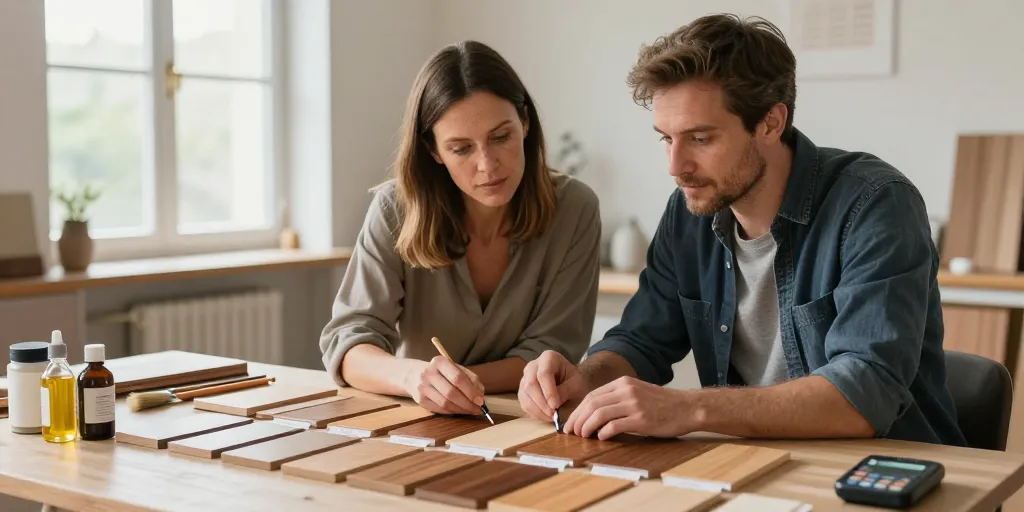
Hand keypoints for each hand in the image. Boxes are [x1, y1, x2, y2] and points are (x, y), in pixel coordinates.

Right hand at [404, 356, 484, 414]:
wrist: (413, 374)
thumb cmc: (440, 371)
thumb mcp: (454, 368)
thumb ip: (469, 378)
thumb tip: (480, 393)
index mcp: (439, 362)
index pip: (458, 378)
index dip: (471, 391)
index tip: (481, 400)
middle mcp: (428, 374)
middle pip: (451, 393)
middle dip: (468, 403)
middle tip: (479, 409)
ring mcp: (422, 387)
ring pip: (445, 403)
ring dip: (461, 409)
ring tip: (472, 411)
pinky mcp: (420, 399)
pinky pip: (440, 409)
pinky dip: (453, 411)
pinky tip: (461, 411)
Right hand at [518, 350, 587, 421]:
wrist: (570, 382)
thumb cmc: (575, 381)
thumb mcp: (577, 384)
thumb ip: (566, 391)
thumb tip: (553, 404)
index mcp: (548, 357)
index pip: (544, 374)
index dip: (548, 391)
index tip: (556, 406)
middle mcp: (533, 365)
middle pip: (531, 384)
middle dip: (542, 403)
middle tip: (554, 414)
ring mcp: (525, 378)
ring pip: (525, 395)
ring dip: (538, 410)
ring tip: (552, 417)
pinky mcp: (522, 391)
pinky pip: (524, 403)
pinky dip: (534, 413)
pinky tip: (546, 416)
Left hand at [563, 376, 690, 439]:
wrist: (687, 407)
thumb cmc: (662, 404)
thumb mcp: (637, 392)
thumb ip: (618, 398)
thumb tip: (593, 413)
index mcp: (623, 383)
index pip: (592, 395)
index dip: (578, 410)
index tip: (571, 423)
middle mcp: (627, 391)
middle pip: (592, 404)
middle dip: (578, 419)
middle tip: (572, 432)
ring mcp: (634, 404)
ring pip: (600, 414)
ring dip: (587, 427)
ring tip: (583, 436)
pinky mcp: (642, 419)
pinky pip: (615, 425)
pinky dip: (604, 433)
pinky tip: (601, 438)